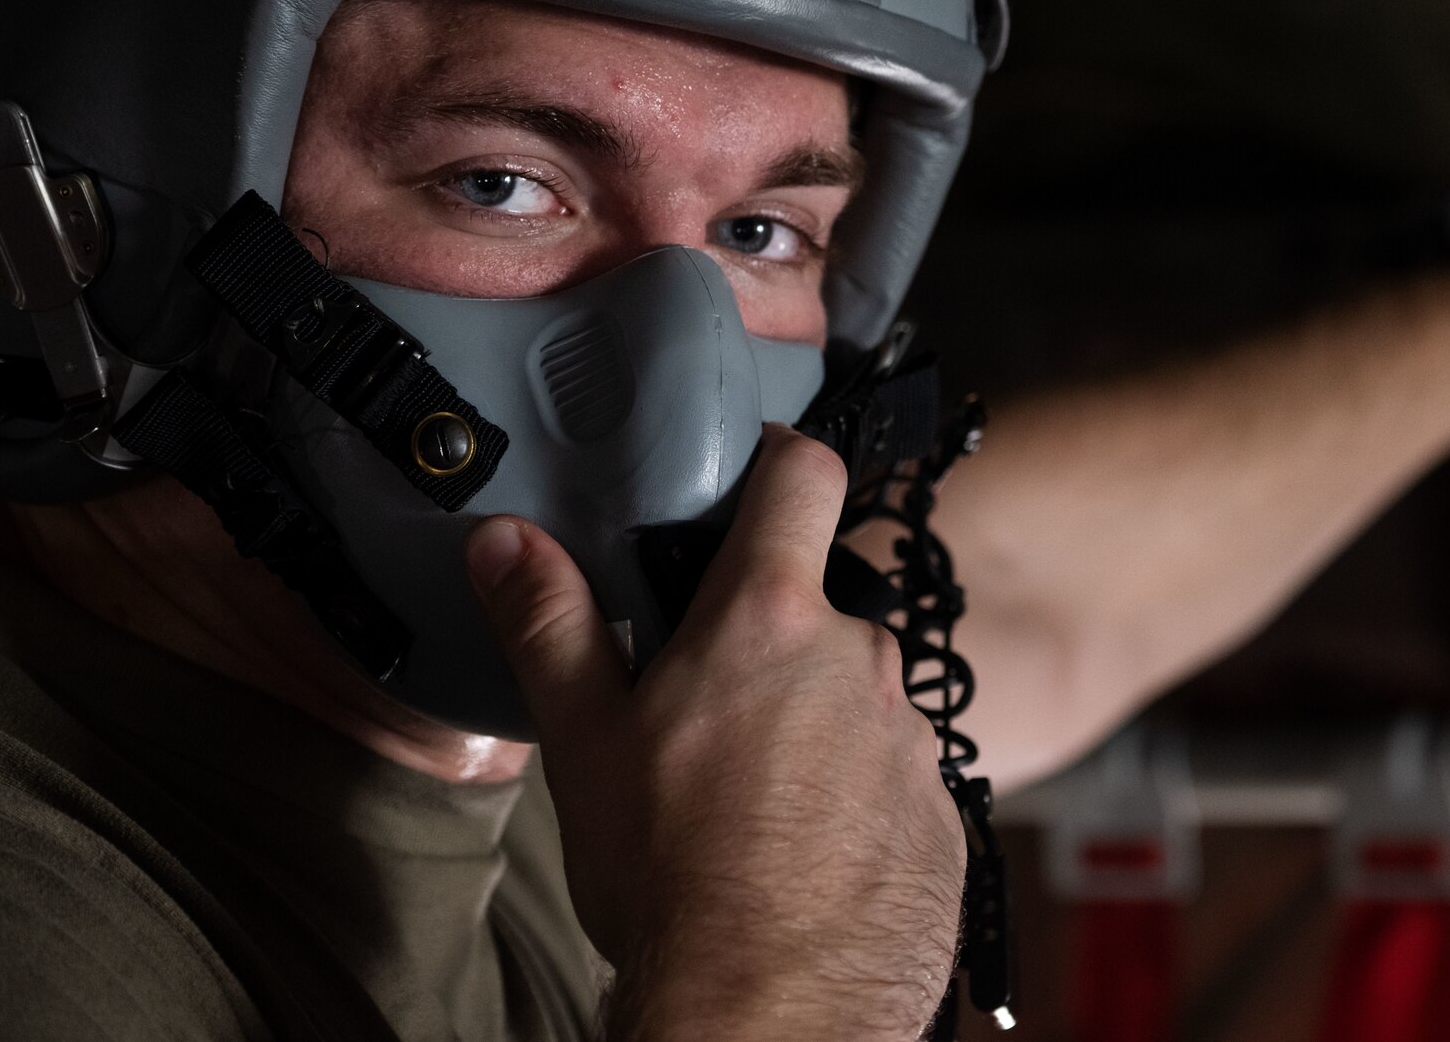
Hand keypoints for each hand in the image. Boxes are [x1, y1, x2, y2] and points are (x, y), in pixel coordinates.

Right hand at [465, 426, 962, 1039]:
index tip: (754, 476)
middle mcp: (863, 662)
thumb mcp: (586, 743)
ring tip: (748, 802)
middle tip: (706, 707)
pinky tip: (801, 853)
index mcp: (771, 620)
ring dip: (813, 724)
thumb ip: (552, 624)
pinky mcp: (942, 817)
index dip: (780, 462)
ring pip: (857, 698)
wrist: (771, 1012)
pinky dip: (853, 798)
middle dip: (769, 641)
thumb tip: (507, 541)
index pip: (807, 477)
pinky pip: (893, 777)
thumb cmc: (673, 880)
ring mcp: (913, 740)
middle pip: (819, 608)